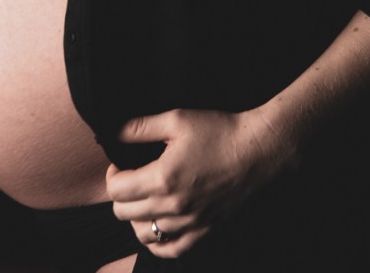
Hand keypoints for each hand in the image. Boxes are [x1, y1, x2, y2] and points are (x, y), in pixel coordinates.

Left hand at [106, 106, 295, 257]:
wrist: (258, 150)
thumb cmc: (219, 131)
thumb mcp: (176, 119)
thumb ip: (140, 127)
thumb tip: (113, 132)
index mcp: (162, 178)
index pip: (116, 190)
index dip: (112, 175)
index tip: (119, 164)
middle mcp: (173, 206)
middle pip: (124, 214)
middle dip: (120, 194)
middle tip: (130, 178)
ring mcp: (189, 223)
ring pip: (143, 235)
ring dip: (135, 218)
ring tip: (143, 199)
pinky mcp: (204, 230)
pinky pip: (171, 250)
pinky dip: (157, 242)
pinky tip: (158, 225)